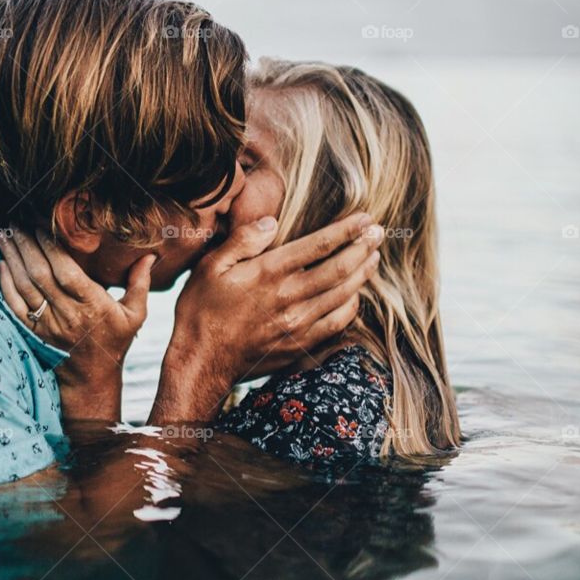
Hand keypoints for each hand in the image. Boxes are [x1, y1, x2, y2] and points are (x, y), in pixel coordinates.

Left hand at [0, 228, 154, 420]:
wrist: (91, 379)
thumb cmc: (114, 342)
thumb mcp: (135, 315)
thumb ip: (140, 283)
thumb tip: (150, 256)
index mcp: (93, 307)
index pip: (67, 273)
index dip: (51, 248)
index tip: (40, 226)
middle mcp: (68, 315)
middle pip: (41, 275)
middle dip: (26, 245)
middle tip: (15, 221)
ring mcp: (48, 325)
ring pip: (24, 287)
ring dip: (12, 258)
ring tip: (3, 234)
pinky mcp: (33, 332)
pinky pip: (14, 306)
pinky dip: (5, 284)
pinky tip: (0, 263)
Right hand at [150, 212, 381, 422]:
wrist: (201, 362)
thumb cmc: (201, 310)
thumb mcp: (210, 267)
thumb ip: (243, 241)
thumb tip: (271, 223)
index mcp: (269, 273)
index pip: (319, 245)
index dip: (347, 229)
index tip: (365, 217)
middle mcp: (289, 297)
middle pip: (340, 268)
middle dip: (364, 247)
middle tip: (379, 232)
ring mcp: (298, 324)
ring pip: (344, 294)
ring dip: (363, 274)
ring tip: (373, 257)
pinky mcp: (299, 344)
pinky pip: (337, 323)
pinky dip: (352, 306)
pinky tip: (355, 295)